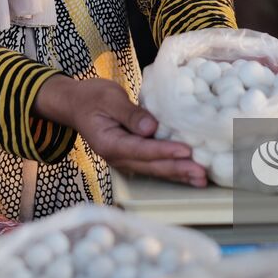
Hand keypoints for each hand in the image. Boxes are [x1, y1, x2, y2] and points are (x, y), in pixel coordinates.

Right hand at [35, 75, 206, 186]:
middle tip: (200, 173)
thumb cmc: (92, 98)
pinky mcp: (132, 157)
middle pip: (151, 166)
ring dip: (178, 174)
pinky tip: (188, 173)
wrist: (77, 104)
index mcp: (109, 143)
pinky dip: (171, 168)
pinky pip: (153, 165)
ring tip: (200, 179)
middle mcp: (117, 157)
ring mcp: (124, 159)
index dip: (163, 151)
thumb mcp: (109, 98)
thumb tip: (151, 128)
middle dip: (177, 169)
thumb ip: (130, 113)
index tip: (185, 150)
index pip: (140, 150)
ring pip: (154, 170)